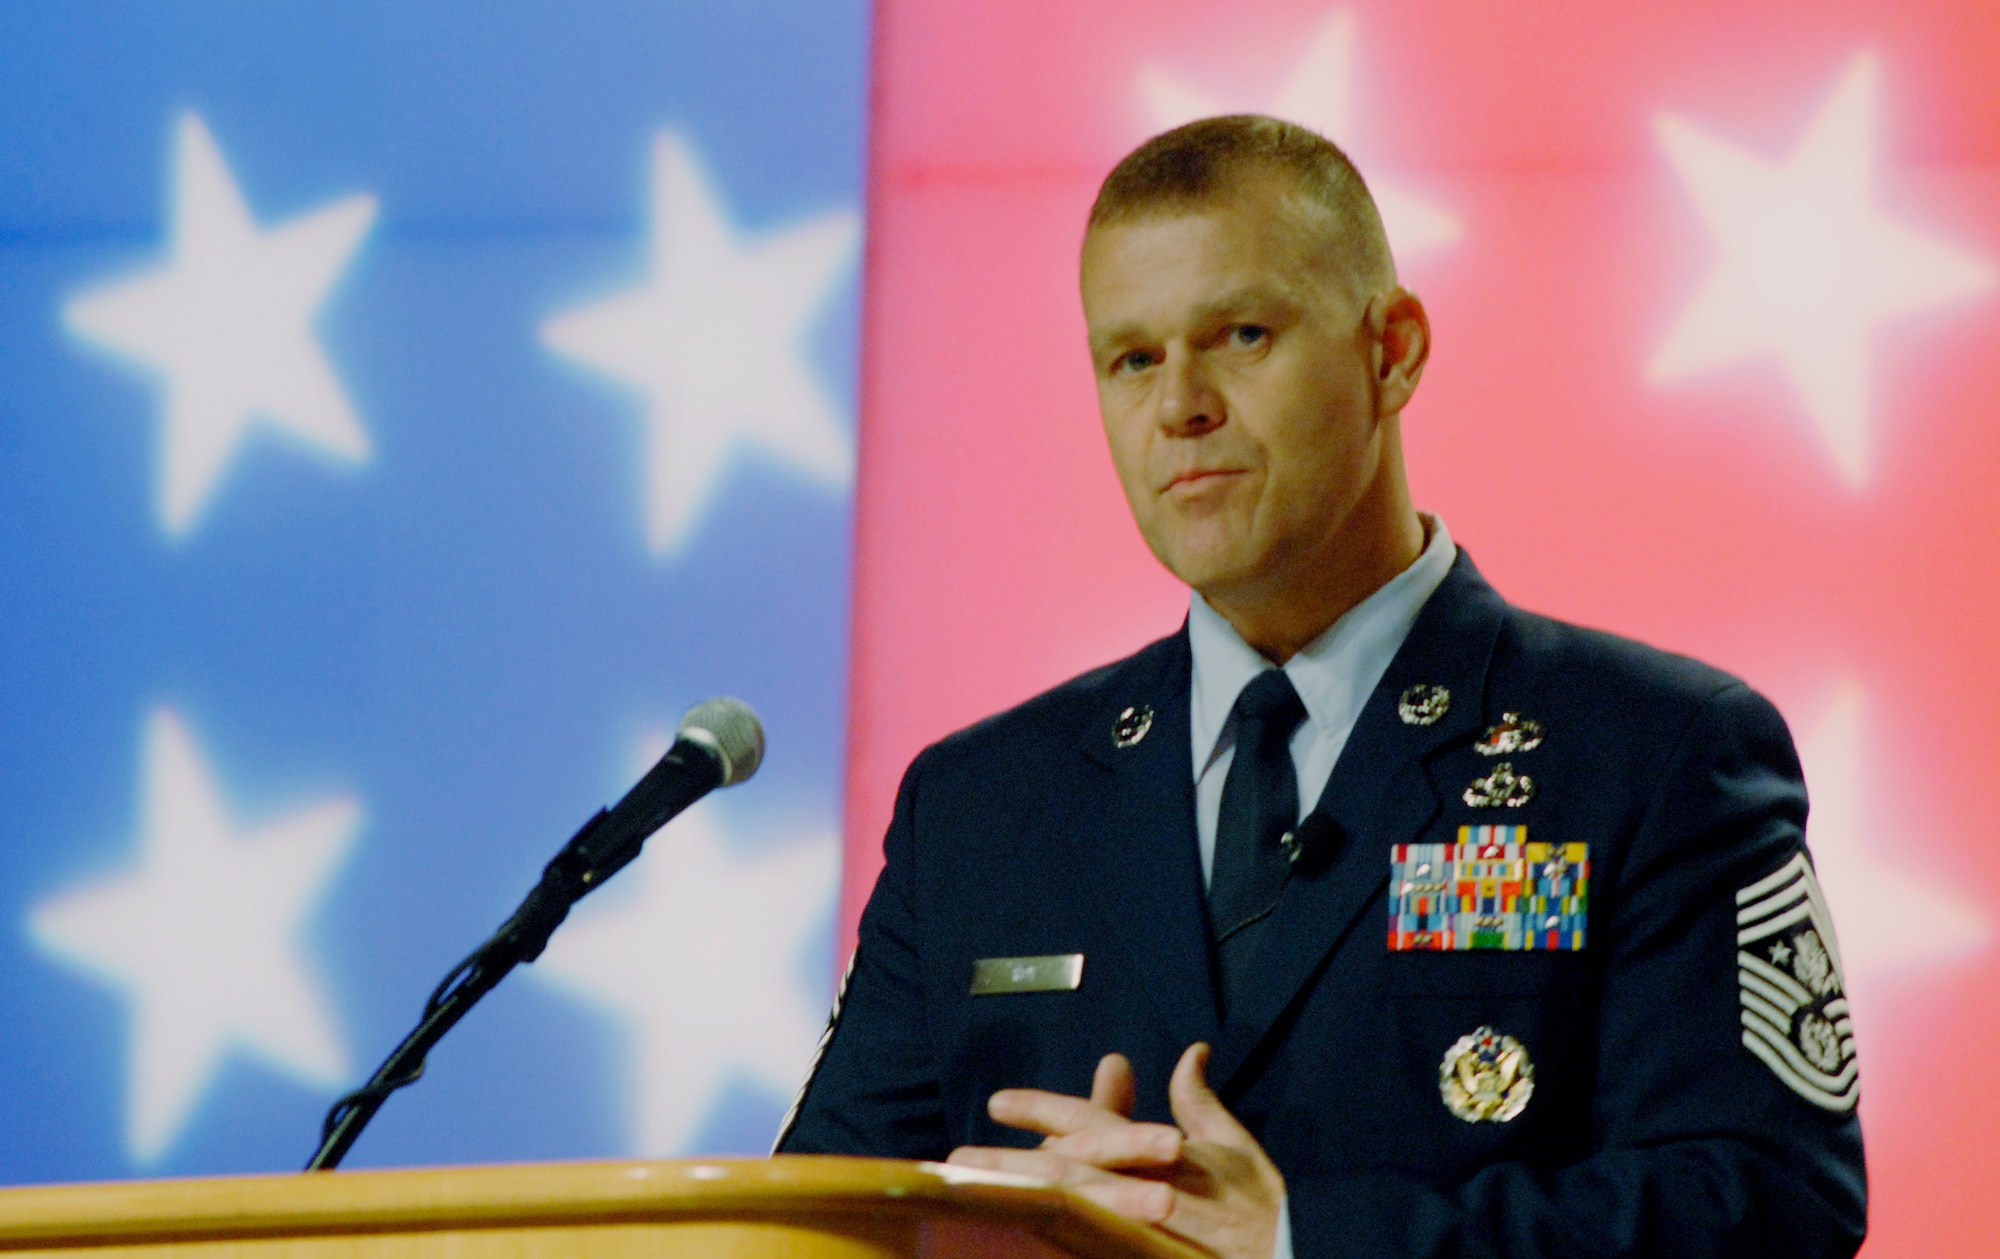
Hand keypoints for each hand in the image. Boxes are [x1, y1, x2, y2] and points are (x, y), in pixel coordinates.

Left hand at [946, 1043, 1286, 1258]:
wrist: (1286, 1256)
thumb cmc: (1261, 1204)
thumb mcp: (1234, 1147)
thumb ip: (1201, 1103)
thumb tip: (1189, 1053)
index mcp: (1160, 1151)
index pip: (1091, 1122)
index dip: (1043, 1108)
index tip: (998, 1101)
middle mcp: (1141, 1185)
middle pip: (1064, 1168)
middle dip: (1009, 1161)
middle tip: (957, 1155)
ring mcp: (1136, 1228)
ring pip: (1067, 1208)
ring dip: (1017, 1196)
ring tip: (971, 1191)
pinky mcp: (1136, 1254)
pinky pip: (1084, 1243)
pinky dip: (1051, 1233)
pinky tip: (1015, 1229)